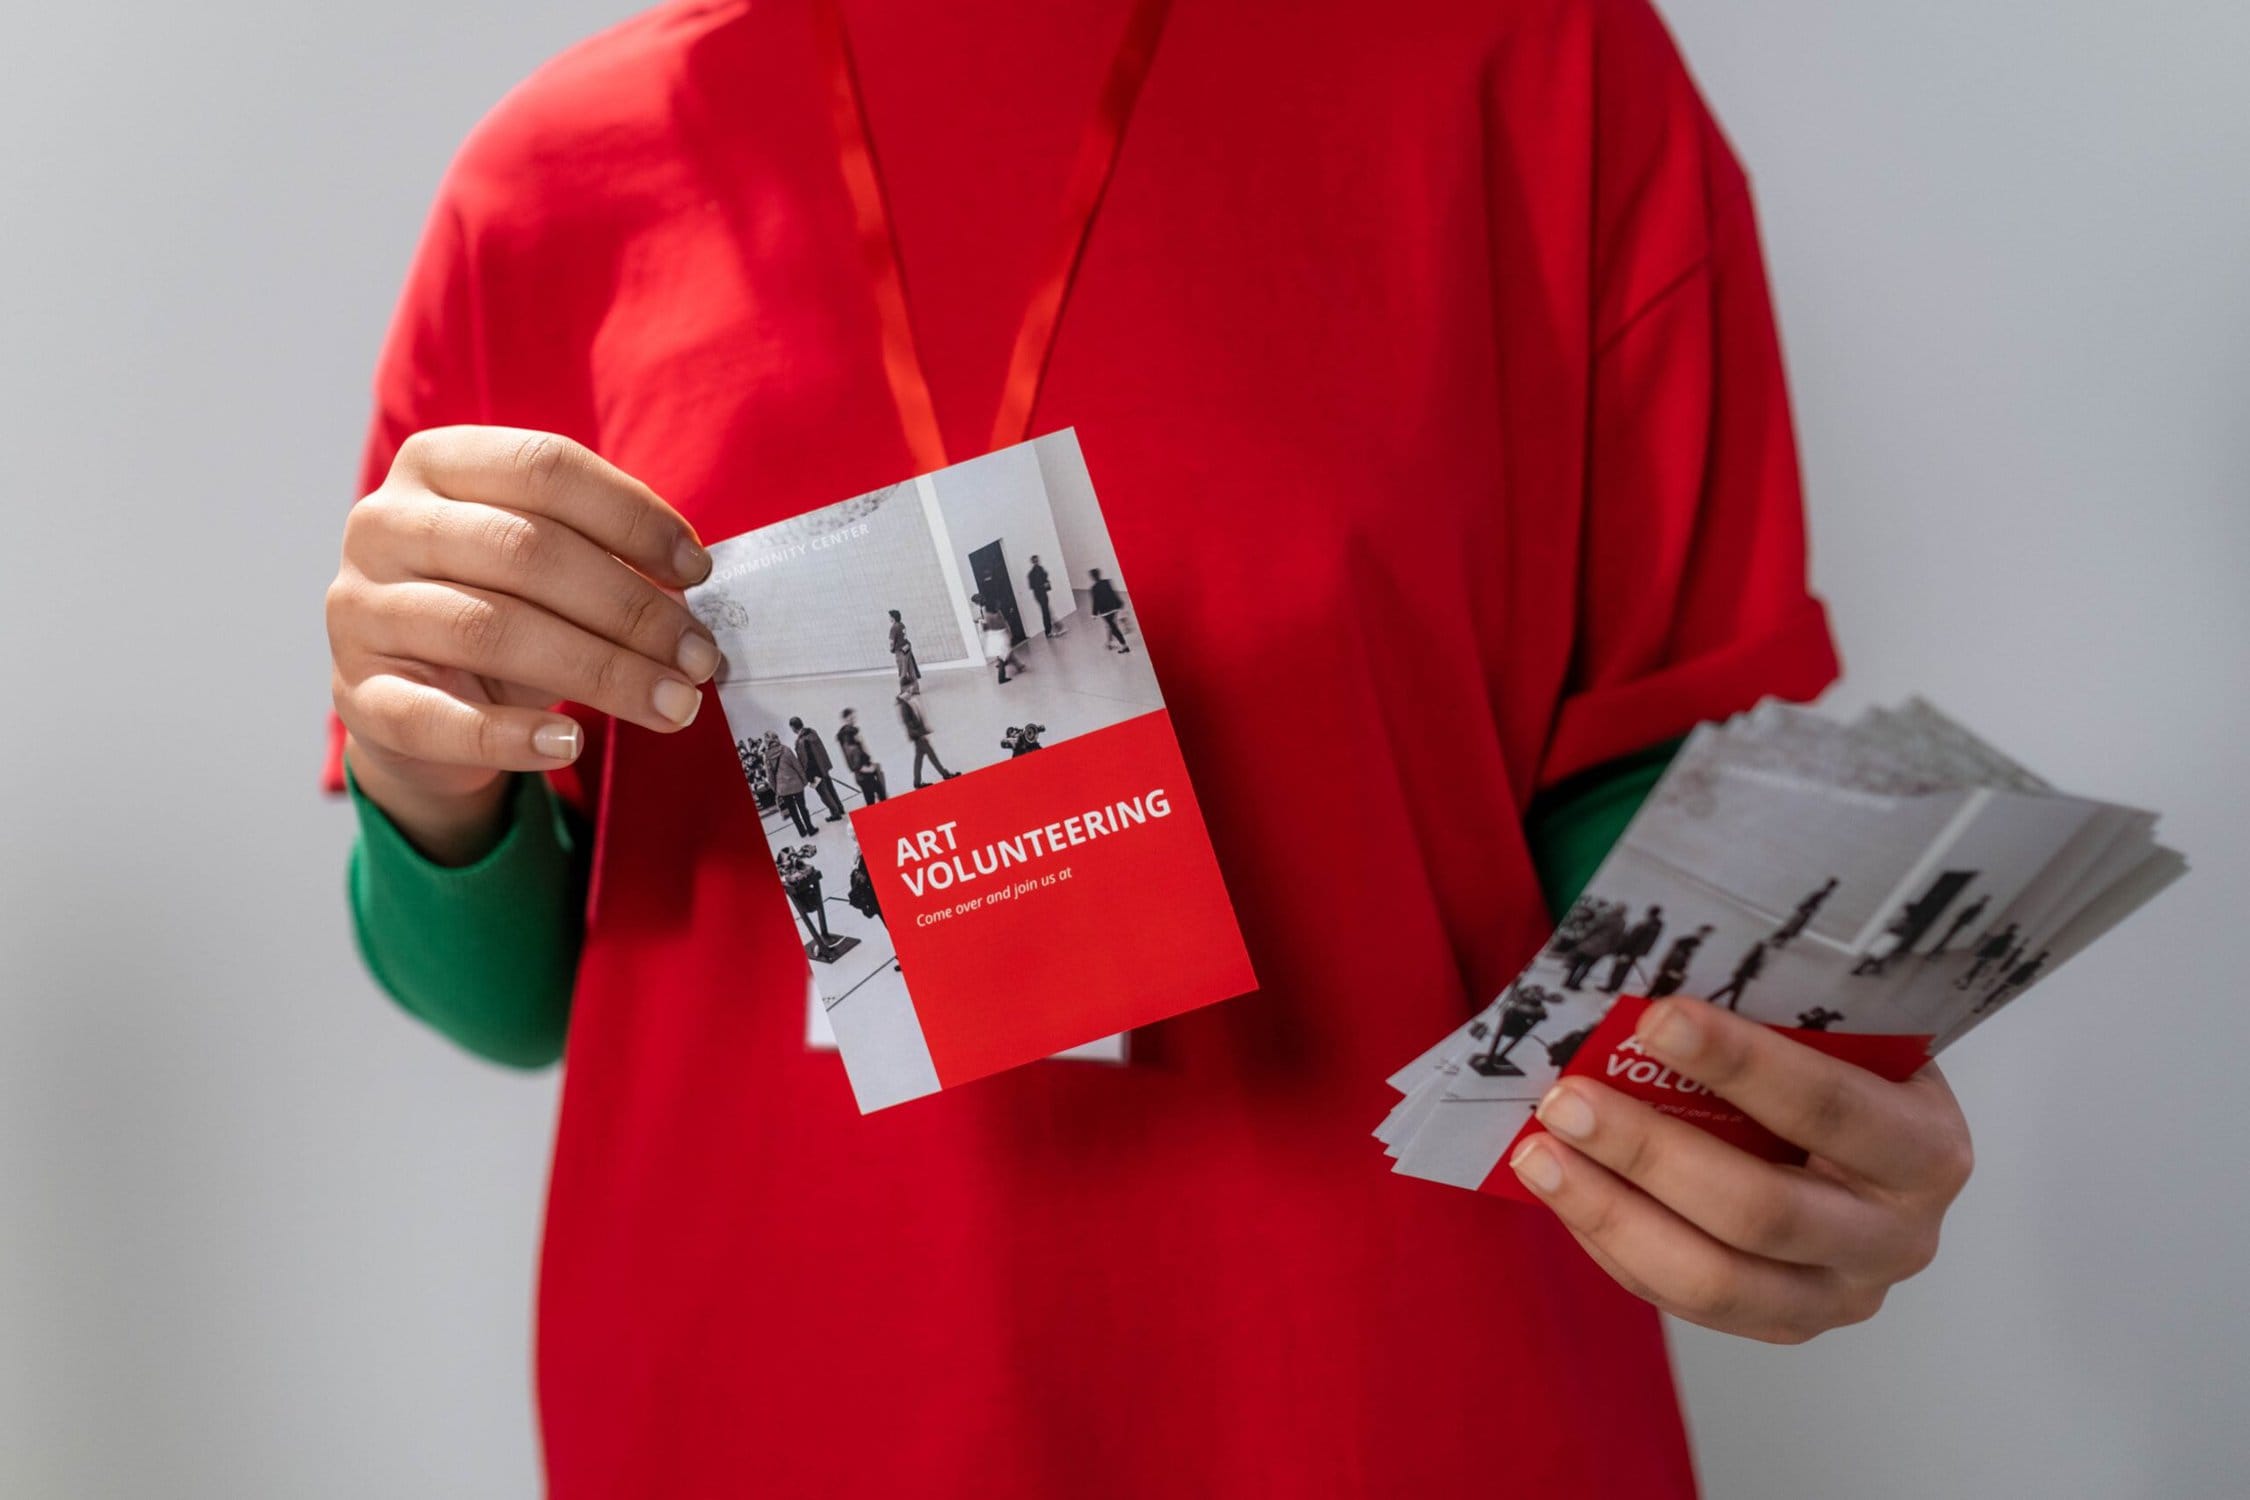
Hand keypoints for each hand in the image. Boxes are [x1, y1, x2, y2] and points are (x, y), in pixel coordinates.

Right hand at [327, 426, 717, 859]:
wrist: (420, 696)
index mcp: (435, 464)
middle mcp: (384, 525)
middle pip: (524, 550)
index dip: (632, 516)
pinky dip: (512, 735)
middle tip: (700, 655)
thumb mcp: (548, 564)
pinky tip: (570, 746)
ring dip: (600, 671)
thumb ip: (608, 557)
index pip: (544, 468)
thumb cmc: (500, 606)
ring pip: (489, 629)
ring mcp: (360, 610)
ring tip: (673, 703)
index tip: (698, 571)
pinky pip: (437, 718)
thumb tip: (688, 593)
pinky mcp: (359, 696)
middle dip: (630, 607)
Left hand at [1507, 996, 1972, 1343]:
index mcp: (1925, 1147)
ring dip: (1611, 1213)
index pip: (1827, 1106)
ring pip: (1713, 1280)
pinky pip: (1680, 1301)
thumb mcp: (1838, 1034)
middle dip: (1649, 1152)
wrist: (1873, 1140)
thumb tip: (1646, 991)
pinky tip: (1563, 1191)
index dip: (1739, 1064)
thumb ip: (1772, 1015)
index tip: (1654, 1020)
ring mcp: (1841, 1294)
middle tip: (1566, 1100)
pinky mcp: (1783, 1323)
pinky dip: (1612, 1243)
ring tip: (1539, 1155)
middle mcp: (1897, 1236)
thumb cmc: (1840, 1068)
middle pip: (1761, 1212)